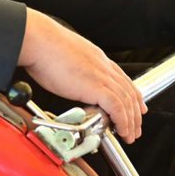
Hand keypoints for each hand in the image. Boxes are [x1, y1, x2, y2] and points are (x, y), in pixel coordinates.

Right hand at [17, 9, 145, 143]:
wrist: (38, 40)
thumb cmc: (43, 46)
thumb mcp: (65, 55)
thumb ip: (73, 67)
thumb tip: (67, 79)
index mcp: (96, 57)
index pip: (122, 78)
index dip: (132, 94)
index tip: (136, 106)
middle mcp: (102, 65)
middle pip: (128, 91)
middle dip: (135, 112)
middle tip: (135, 128)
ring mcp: (101, 75)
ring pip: (126, 101)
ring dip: (131, 121)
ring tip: (129, 135)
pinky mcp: (95, 86)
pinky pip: (117, 108)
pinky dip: (122, 121)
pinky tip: (121, 131)